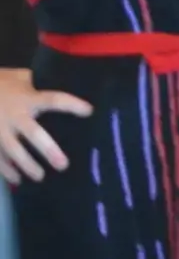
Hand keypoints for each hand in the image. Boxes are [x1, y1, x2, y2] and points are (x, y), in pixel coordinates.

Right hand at [0, 69, 93, 185]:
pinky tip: (16, 180)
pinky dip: (6, 169)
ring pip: (13, 149)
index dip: (71, 104)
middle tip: (62, 165)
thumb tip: (66, 83)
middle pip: (33, 133)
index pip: (53, 100)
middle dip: (48, 149)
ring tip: (40, 176)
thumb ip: (38, 83)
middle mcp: (14, 115)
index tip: (89, 111)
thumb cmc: (1, 84)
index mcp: (27, 99)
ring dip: (26, 164)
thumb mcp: (19, 78)